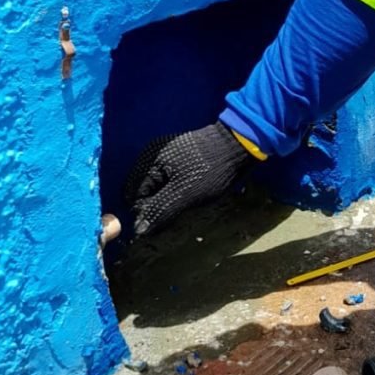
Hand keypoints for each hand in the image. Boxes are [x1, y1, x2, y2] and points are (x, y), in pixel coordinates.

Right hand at [125, 122, 253, 235]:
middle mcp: (155, 157)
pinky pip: (171, 180)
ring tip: (182, 211)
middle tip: (172, 220)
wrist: (240, 143)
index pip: (134, 197)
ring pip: (159, 187)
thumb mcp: (185, 193)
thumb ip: (160, 210)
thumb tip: (138, 231)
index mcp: (150, 163)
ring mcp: (169, 157)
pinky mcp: (183, 159)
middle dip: (155, 208)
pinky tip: (188, 199)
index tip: (160, 226)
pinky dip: (176, 192)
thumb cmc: (211, 170)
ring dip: (166, 201)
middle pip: (145, 192)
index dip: (145, 214)